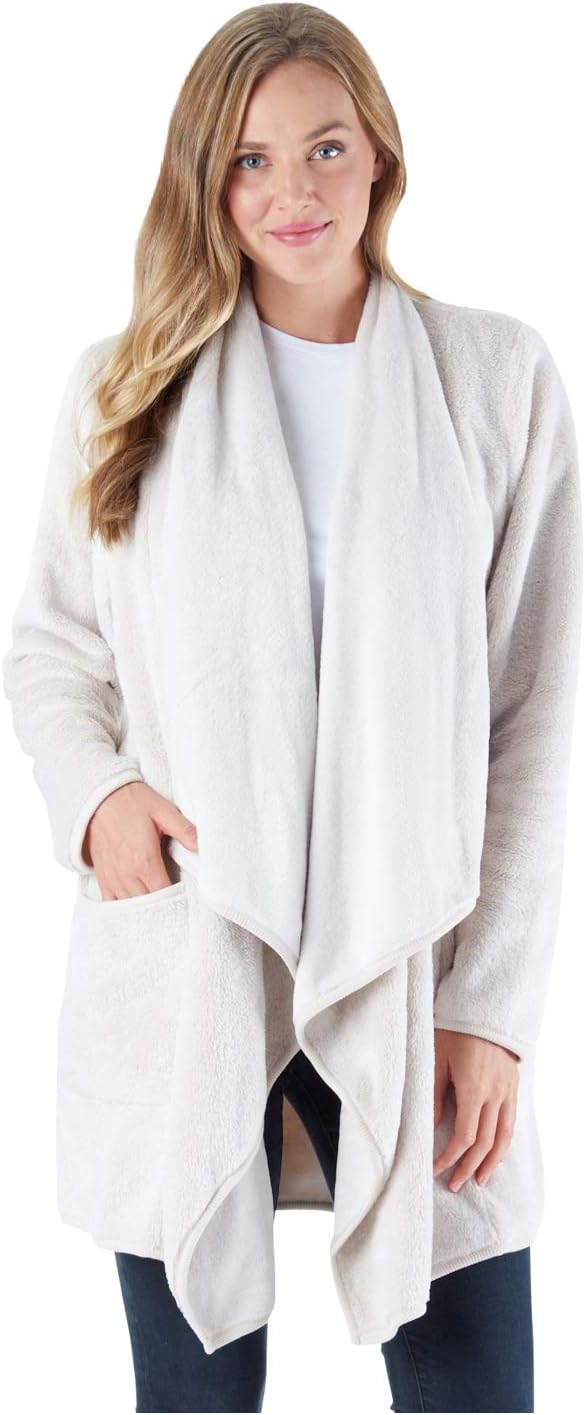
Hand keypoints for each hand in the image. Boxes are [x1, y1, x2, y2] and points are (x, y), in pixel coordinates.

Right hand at [81, 781, 197, 898]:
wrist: (98, 798)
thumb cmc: (131, 802)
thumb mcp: (163, 811)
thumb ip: (185, 830)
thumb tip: (203, 847)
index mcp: (145, 861)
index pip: (165, 895)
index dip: (178, 899)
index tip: (187, 897)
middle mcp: (127, 874)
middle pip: (149, 905)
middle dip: (164, 906)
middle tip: (177, 904)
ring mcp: (113, 878)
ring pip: (132, 908)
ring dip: (146, 909)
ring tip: (160, 908)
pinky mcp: (103, 878)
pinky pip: (113, 904)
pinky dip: (125, 909)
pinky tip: (137, 908)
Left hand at [433, 1028, 519, 1190]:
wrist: (484, 1008)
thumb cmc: (455, 1029)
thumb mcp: (437, 1058)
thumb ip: (434, 1094)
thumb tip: (431, 1126)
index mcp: (473, 1089)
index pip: (464, 1136)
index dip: (450, 1157)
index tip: (436, 1168)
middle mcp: (494, 1094)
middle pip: (484, 1142)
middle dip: (468, 1167)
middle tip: (454, 1184)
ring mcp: (507, 1091)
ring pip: (503, 1137)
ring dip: (491, 1162)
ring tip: (479, 1180)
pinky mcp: (513, 1086)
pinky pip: (511, 1122)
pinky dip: (504, 1142)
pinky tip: (495, 1153)